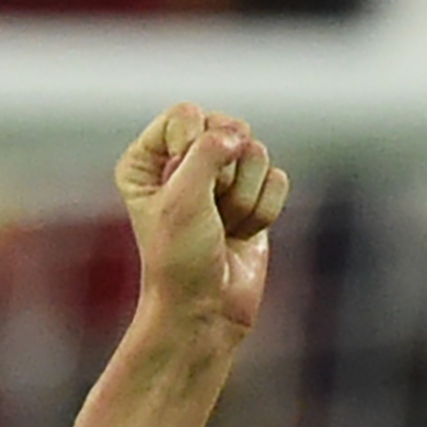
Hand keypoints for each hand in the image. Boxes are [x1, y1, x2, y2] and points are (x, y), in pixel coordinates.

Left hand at [115, 102, 288, 339]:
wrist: (207, 311)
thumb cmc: (181, 259)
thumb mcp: (182, 198)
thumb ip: (207, 152)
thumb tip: (240, 135)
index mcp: (149, 157)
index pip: (187, 114)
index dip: (195, 145)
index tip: (184, 187)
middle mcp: (183, 162)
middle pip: (227, 128)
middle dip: (226, 176)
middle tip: (209, 213)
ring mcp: (221, 180)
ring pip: (257, 154)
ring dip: (243, 200)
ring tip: (224, 228)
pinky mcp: (252, 198)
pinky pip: (277, 180)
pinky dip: (264, 211)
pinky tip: (242, 235)